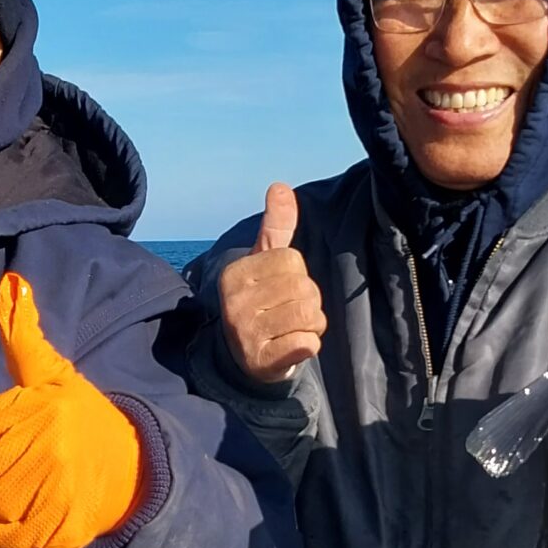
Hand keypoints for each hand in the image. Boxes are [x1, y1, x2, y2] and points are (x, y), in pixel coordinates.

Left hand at [0, 273, 144, 547]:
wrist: (133, 478)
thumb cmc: (85, 421)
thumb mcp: (56, 375)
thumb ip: (24, 334)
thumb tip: (10, 280)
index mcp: (45, 409)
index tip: (25, 430)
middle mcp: (47, 450)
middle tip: (28, 462)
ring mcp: (48, 494)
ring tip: (27, 488)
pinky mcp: (47, 534)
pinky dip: (4, 530)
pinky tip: (25, 515)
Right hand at [217, 183, 325, 381]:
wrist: (246, 359)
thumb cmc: (263, 303)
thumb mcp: (265, 263)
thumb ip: (276, 226)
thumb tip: (280, 186)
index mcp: (235, 274)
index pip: (292, 259)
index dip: (298, 275)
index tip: (283, 289)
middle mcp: (235, 302)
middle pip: (304, 287)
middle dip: (309, 301)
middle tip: (290, 312)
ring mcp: (245, 333)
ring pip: (309, 315)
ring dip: (312, 324)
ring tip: (292, 329)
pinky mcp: (260, 361)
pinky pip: (306, 344)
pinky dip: (308, 345)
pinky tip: (291, 346)